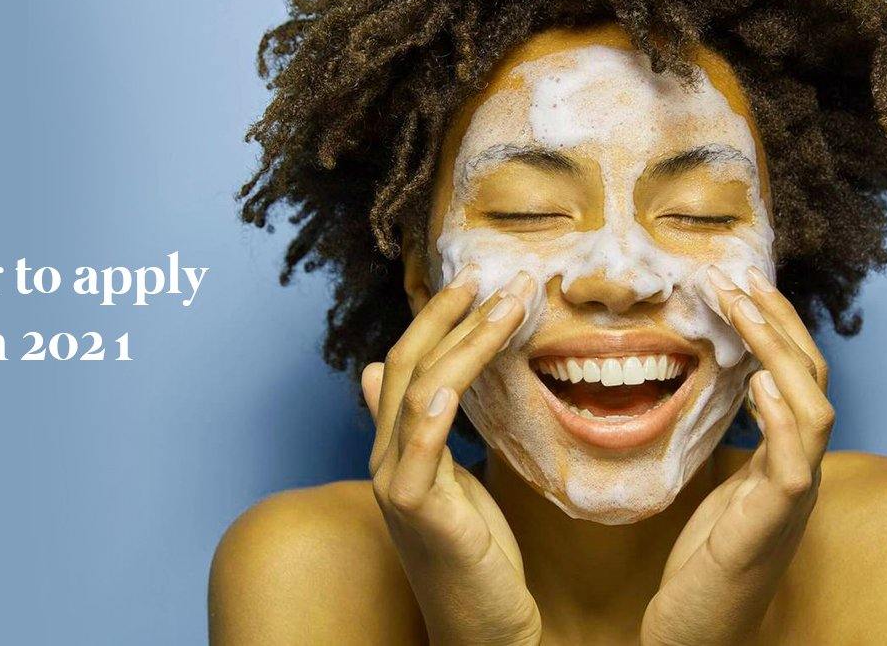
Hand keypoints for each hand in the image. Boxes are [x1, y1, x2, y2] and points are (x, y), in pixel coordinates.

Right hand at [364, 267, 541, 645]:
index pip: (409, 365)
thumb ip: (425, 433)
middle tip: (494, 275)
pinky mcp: (416, 509)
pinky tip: (451, 376)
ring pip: (419, 391)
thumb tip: (377, 376)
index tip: (479, 284)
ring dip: (465, 341)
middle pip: (408, 365)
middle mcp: (387, 458)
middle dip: (449, 315)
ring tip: (508, 304)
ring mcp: (396, 483)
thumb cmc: (478, 564)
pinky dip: (432, 405)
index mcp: (398, 450)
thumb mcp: (451, 485)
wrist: (484, 633)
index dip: (439, 320)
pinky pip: (420, 444)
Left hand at [640, 266, 834, 644]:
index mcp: (778, 461)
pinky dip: (783, 415)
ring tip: (745, 309)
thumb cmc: (699, 567)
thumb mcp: (709, 491)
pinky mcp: (770, 524)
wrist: (695, 634)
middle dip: (778, 324)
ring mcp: (790, 498)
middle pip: (809, 380)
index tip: (736, 285)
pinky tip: (760, 379)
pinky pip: (793, 460)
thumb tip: (699, 392)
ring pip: (812, 408)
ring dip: (780, 352)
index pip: (790, 378)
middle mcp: (795, 473)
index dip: (771, 329)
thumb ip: (718, 445)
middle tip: (738, 278)